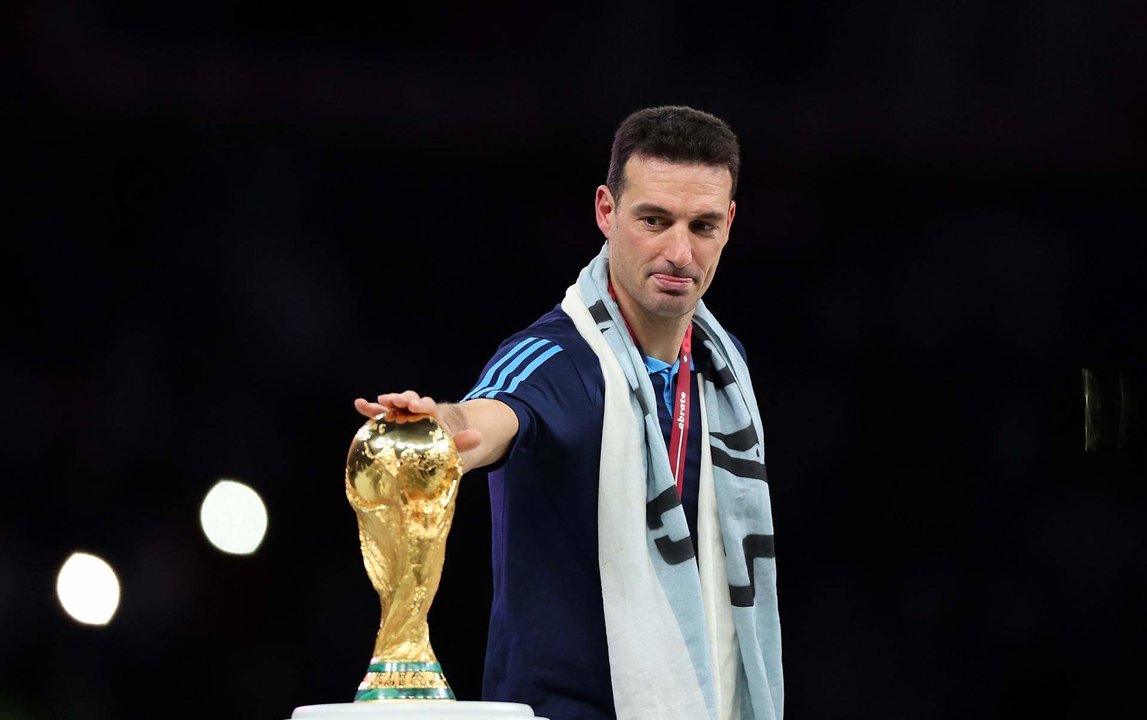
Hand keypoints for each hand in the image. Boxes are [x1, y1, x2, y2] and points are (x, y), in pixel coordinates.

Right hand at [354, 391, 481, 453]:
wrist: (432, 455)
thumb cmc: (443, 451)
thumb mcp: (455, 449)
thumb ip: (464, 442)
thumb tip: (479, 436)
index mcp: (432, 417)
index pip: (427, 407)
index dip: (421, 404)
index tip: (416, 406)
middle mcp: (417, 413)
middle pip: (410, 401)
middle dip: (403, 399)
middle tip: (397, 401)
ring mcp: (402, 417)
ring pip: (395, 406)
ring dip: (387, 403)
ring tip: (380, 401)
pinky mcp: (389, 424)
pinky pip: (380, 415)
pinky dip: (370, 409)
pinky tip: (359, 403)